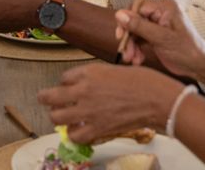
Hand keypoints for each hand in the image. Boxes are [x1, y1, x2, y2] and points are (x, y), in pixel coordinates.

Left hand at [37, 64, 181, 143]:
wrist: (157, 99)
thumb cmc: (141, 80)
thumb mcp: (112, 69)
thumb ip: (94, 77)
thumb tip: (82, 84)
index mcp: (88, 72)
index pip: (63, 77)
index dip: (65, 82)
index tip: (68, 86)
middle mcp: (83, 91)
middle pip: (50, 97)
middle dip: (47, 99)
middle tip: (50, 101)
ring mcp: (89, 111)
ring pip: (57, 118)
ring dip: (57, 117)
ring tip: (62, 116)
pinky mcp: (98, 129)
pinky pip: (75, 136)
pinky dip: (74, 134)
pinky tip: (78, 130)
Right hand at [116, 0, 204, 79]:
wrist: (199, 67)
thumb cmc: (187, 50)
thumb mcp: (162, 38)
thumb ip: (140, 26)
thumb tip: (119, 14)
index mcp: (165, 7)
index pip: (138, 7)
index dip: (127, 21)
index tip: (121, 36)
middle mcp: (160, 13)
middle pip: (134, 20)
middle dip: (129, 38)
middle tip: (125, 52)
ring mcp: (157, 25)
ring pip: (135, 31)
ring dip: (132, 46)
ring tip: (132, 59)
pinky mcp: (155, 36)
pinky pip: (140, 39)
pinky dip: (137, 50)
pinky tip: (138, 60)